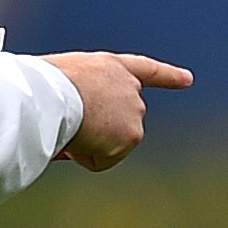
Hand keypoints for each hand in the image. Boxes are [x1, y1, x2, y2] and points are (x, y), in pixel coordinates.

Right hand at [43, 52, 192, 171]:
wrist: (53, 94)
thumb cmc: (39, 86)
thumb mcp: (58, 83)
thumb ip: (74, 103)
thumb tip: (66, 141)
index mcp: (110, 66)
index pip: (144, 70)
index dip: (168, 76)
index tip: (188, 79)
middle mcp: (129, 87)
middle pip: (119, 122)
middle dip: (97, 132)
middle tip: (69, 122)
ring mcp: (134, 112)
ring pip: (108, 145)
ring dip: (87, 144)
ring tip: (70, 124)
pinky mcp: (132, 135)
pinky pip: (101, 161)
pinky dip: (85, 157)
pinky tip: (75, 139)